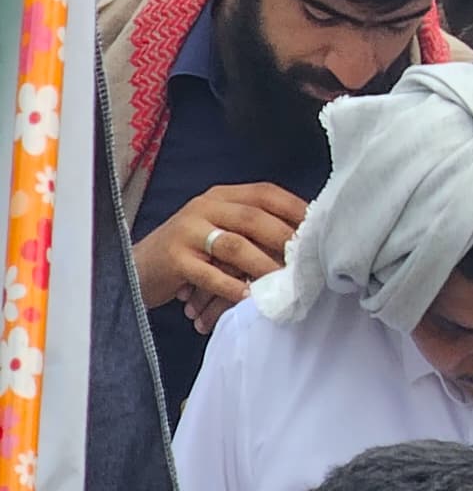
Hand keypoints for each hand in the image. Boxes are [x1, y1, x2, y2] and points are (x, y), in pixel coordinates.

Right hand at [133, 183, 307, 326]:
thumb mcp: (221, 228)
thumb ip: (252, 226)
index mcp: (222, 195)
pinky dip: (232, 286)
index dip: (295, 208)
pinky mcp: (174, 259)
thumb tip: (302, 236)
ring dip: (263, 265)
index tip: (319, 227)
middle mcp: (205, 206)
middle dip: (285, 239)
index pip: (265, 193)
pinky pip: (210, 274)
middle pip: (254, 218)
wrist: (136, 268)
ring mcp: (188, 231)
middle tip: (307, 259)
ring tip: (284, 281)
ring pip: (235, 245)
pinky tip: (248, 297)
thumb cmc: (191, 251)